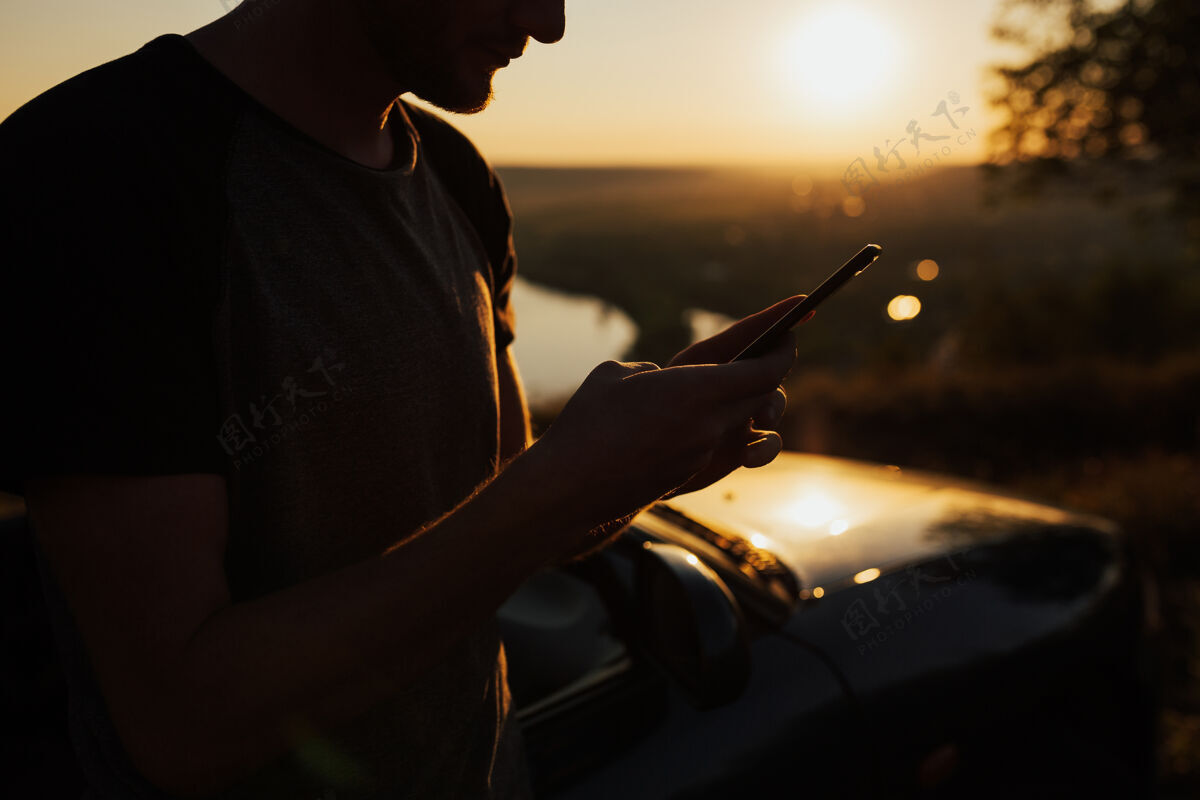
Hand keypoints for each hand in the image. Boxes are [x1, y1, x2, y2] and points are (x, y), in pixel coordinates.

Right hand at [530, 295, 805, 541]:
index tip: (799, 319)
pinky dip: (738, 436)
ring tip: (753, 394)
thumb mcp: (617, 375)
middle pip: (767, 395)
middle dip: (774, 369)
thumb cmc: (587, 423)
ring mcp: (707, 457)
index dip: (785, 341)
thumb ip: (655, 372)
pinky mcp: (695, 480)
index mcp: (697, 390)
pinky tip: (725, 428)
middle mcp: (711, 426)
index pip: (765, 367)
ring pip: (757, 428)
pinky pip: (734, 453)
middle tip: (774, 349)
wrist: (570, 487)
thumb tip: (666, 383)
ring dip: (761, 408)